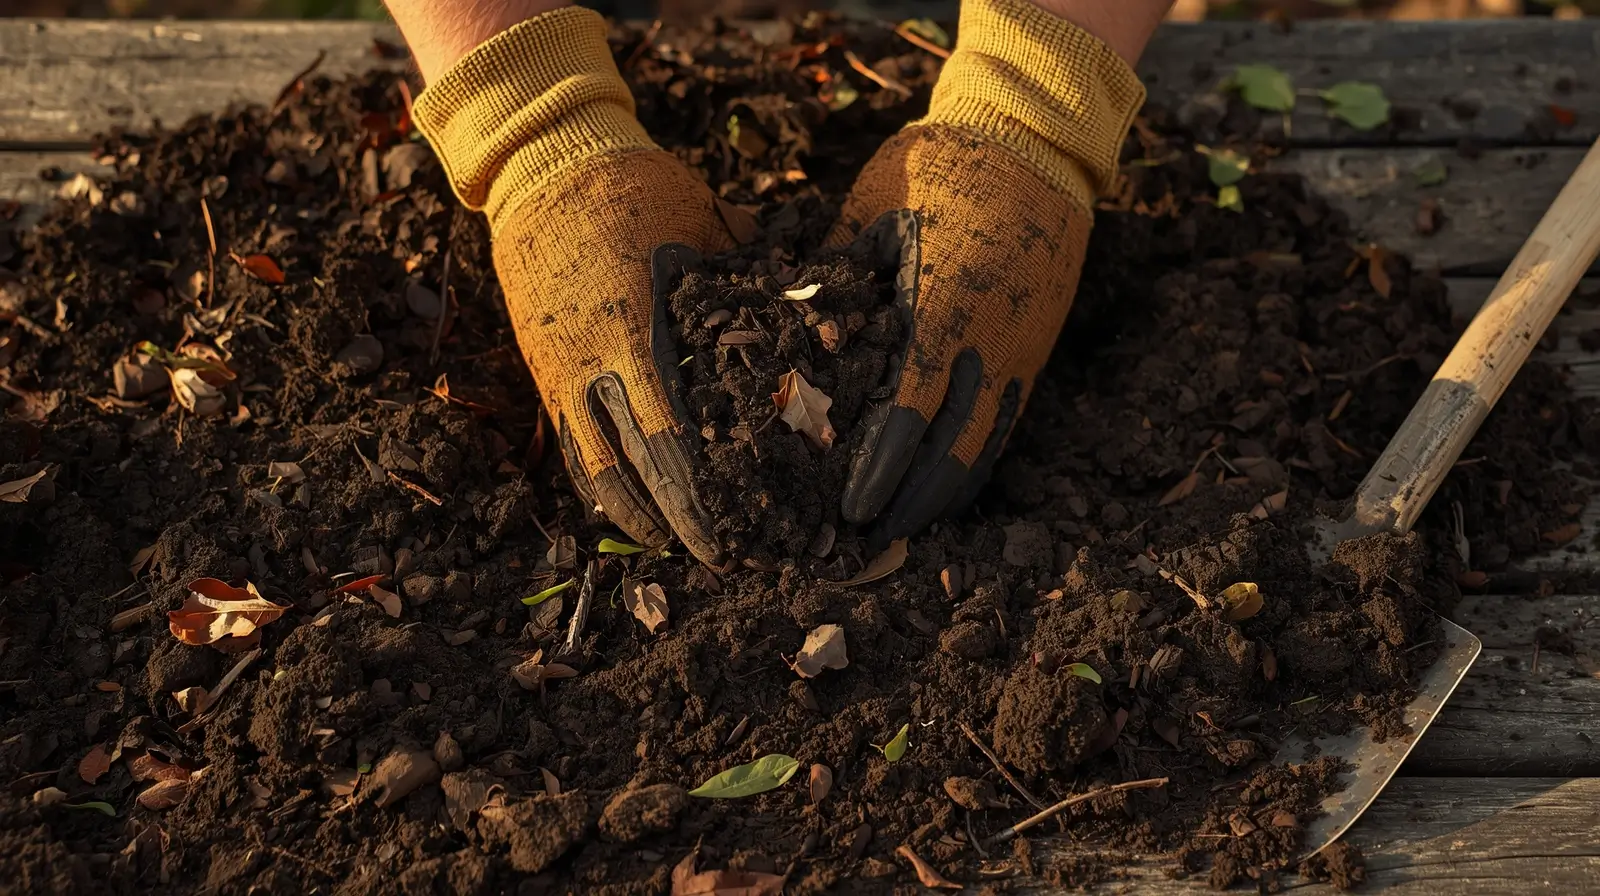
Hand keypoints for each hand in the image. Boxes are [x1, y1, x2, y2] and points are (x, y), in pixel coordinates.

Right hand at [412, 8, 729, 561]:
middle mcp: (588, 363)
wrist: (542, 164)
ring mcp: (558, 372)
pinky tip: (635, 509)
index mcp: (633, 328)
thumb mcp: (711, 226)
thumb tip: (833, 315)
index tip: (743, 531)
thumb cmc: (640, 188)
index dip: (703, 496)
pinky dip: (603, 486)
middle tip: (722, 558)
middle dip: (677, 524)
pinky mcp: (543, 372)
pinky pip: (571, 448)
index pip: (669, 438)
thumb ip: (762, 279)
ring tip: (677, 545)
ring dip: (635, 517)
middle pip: (630, 473)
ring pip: (591, 472)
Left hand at [829, 0, 1144, 542]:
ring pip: (986, 452)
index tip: (847, 510)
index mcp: (944, 310)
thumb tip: (788, 338)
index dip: (877, 472)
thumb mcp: (874, 217)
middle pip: (952, 455)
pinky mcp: (1034, 352)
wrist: (1035, 144)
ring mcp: (1019, 353)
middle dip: (908, 508)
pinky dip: (972, 468)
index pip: (907, 417)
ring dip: (943, 501)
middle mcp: (989, 345)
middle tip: (864, 542)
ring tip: (902, 533)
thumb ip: (836, 282)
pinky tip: (943, 490)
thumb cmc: (941, 170)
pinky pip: (1004, 429)